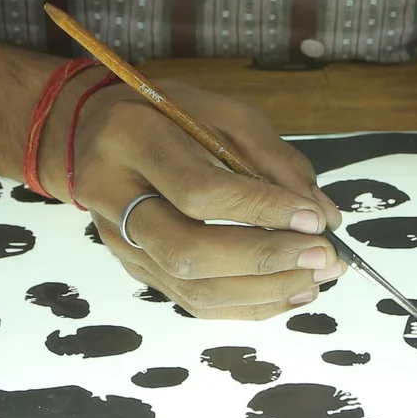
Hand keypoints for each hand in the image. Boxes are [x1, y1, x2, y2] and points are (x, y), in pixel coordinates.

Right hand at [68, 81, 346, 319]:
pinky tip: (288, 292)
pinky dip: (247, 305)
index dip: (262, 209)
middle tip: (323, 258)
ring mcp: (118, 241)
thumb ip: (272, 158)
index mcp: (132, 139)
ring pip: (189, 288)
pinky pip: (191, 302)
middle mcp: (114, 196)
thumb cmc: (164, 113)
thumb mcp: (219, 111)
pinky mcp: (133, 268)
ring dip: (262, 291)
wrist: (92, 134)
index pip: (198, 190)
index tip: (315, 219)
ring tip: (315, 279)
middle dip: (264, 260)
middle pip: (187, 251)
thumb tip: (324, 215)